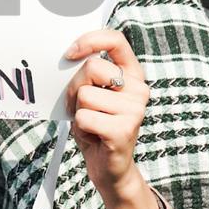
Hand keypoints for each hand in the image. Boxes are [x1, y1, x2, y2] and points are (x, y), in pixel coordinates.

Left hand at [65, 30, 148, 197]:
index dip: (90, 40)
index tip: (70, 53)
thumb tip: (70, 54)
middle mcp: (139, 88)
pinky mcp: (124, 130)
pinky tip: (93, 136)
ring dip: (78, 111)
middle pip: (92, 67)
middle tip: (82, 107)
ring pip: (85, 94)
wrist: (109, 168)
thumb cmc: (95, 125)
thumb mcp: (90, 93)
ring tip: (90, 124)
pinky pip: (84, 117)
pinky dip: (80, 128)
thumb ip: (87, 73)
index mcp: (132, 74)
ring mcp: (135, 109)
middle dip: (76, 87)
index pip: (116, 40)